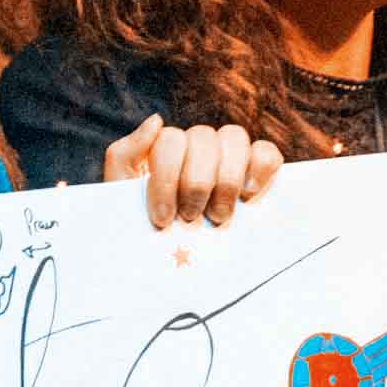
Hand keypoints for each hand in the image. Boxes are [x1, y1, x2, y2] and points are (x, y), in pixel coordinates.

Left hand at [98, 114, 280, 228]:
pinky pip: (266, 152)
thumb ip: (124, 155)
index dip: (166, 178)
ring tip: (218, 216)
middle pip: (203, 137)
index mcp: (166, 149)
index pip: (171, 140)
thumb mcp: (120, 196)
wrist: (166, 266)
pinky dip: (261, 167)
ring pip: (235, 137)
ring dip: (226, 179)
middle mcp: (198, 146)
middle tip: (189, 218)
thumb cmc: (144, 229)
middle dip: (195, 183)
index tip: (162, 218)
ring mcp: (229, 156)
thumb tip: (157, 120)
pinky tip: (248, 193)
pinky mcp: (257, 171)